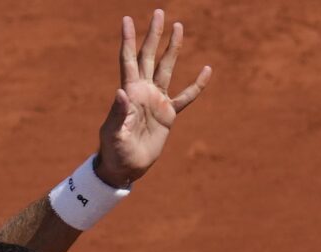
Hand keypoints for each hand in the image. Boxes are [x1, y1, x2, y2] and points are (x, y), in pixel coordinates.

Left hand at [96, 9, 210, 187]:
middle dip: (154, 35)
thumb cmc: (114, 150)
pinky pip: (185, 97)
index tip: (127, 19)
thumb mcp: (113, 133)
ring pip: (167, 69)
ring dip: (173, 49)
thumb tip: (122, 92)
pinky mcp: (168, 115)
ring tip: (178, 27)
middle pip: (150, 56)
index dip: (128, 39)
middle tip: (159, 13)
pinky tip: (206, 71)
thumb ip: (118, 112)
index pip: (128, 59)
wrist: (126, 167)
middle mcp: (143, 91)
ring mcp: (157, 101)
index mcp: (130, 91)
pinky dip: (196, 85)